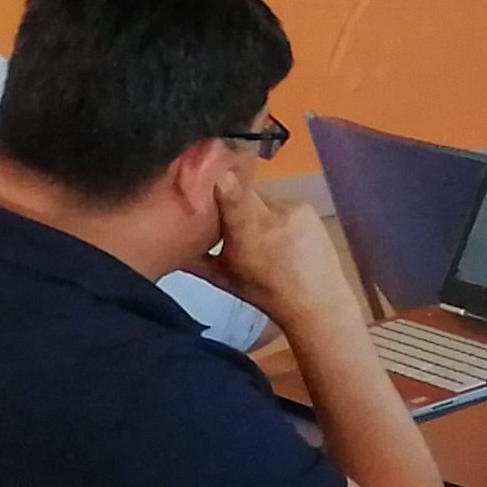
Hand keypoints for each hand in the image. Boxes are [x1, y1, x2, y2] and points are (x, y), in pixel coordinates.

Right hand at [211, 167, 364, 332]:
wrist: (317, 302)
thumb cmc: (265, 293)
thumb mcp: (224, 277)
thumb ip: (197, 256)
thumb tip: (169, 242)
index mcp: (247, 227)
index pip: (226, 185)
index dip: (213, 184)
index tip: (202, 189)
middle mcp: (271, 210)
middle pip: (244, 192)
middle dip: (234, 205)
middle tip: (230, 223)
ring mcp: (293, 207)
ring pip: (263, 199)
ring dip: (256, 212)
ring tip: (258, 234)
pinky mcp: (308, 208)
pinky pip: (283, 204)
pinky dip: (276, 216)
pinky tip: (279, 235)